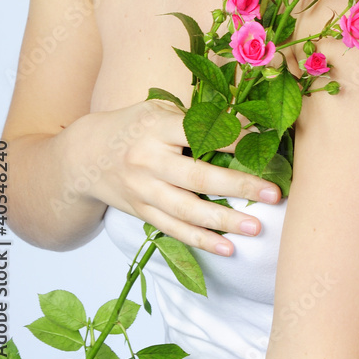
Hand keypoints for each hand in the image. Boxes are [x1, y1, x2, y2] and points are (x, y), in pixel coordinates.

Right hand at [78, 99, 281, 254]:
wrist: (86, 156)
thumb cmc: (135, 126)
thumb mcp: (158, 110)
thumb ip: (192, 118)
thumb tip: (242, 125)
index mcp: (156, 127)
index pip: (198, 132)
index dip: (231, 138)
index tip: (263, 144)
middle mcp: (149, 160)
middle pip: (197, 175)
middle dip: (238, 185)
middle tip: (272, 193)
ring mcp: (144, 190)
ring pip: (187, 210)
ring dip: (224, 220)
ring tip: (256, 227)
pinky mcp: (142, 213)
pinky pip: (174, 230)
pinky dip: (201, 241)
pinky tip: (228, 248)